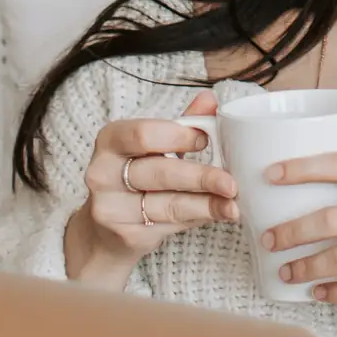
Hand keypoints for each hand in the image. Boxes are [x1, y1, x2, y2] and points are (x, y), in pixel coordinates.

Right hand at [67, 90, 237, 285]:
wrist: (103, 230)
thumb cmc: (133, 178)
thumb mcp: (151, 148)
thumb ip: (181, 125)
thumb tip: (210, 100)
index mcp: (110, 140)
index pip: (143, 135)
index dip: (178, 137)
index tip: (206, 140)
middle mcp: (103, 173)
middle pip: (159, 173)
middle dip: (200, 177)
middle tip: (231, 181)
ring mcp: (111, 208)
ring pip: (168, 204)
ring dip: (207, 204)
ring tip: (233, 204)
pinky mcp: (125, 236)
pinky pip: (171, 225)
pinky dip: (199, 218)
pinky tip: (219, 214)